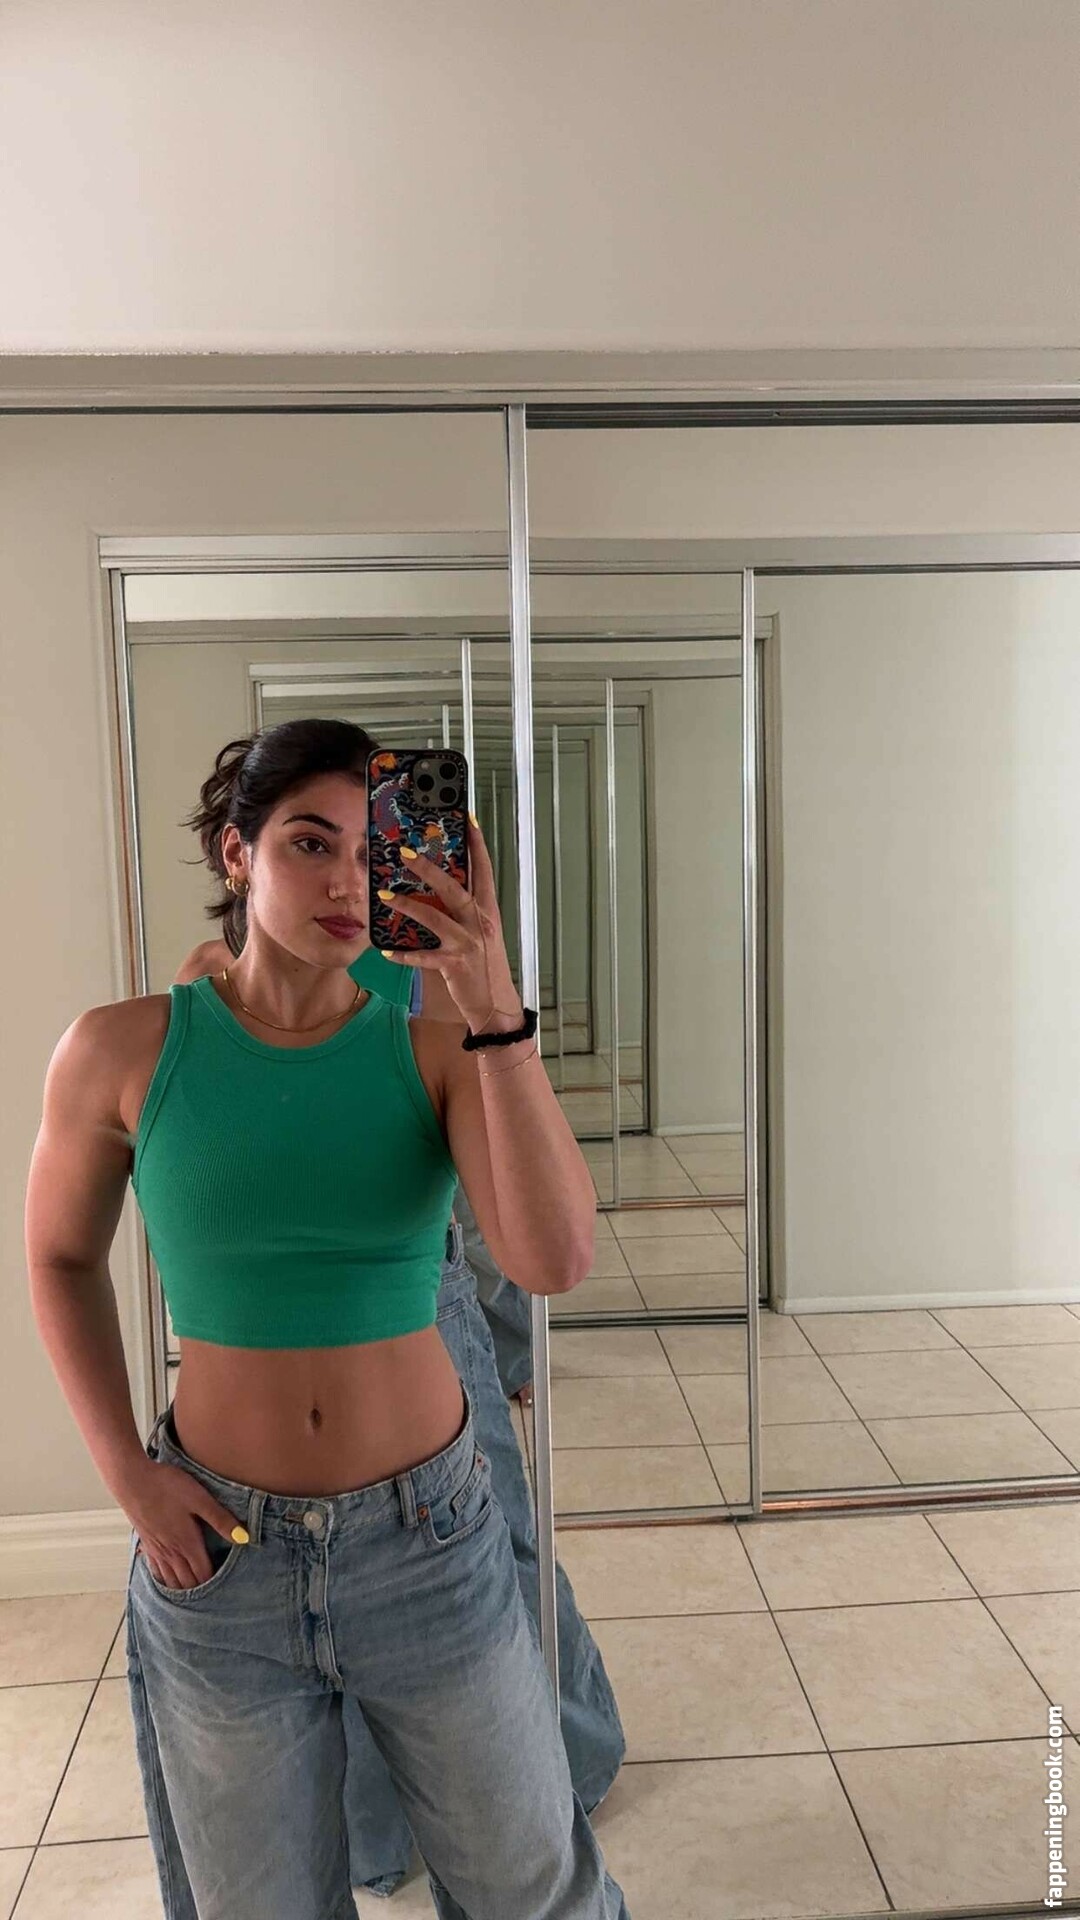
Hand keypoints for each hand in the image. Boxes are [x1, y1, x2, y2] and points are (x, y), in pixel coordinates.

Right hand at [123, 1456, 245, 1590]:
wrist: (132, 1480)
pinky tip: (167, 1581)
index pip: (204, 1574)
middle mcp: (171, 1552)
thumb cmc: (167, 1486)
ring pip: (171, 1580)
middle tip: (213, 1598)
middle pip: (187, 1582)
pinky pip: (156, 1571)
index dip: (216, 1585)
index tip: (226, 1590)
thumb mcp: (200, 1499)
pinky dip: (165, 1581)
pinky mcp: (146, 1543)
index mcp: (187, 1543)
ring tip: (193, 1596)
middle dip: (200, 1591)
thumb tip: (244, 1538)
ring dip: (183, 1589)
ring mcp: (156, 1550)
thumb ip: (221, 1519)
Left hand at [380, 814, 523, 1033]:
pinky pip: (424, 957)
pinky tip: (386, 951)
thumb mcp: (480, 932)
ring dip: (407, 905)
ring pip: (435, 918)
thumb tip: (439, 885)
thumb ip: (465, 909)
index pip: (484, 870)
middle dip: (429, 868)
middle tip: (405, 852)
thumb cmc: (484, 965)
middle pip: (454, 888)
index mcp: (488, 910)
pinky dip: (405, 955)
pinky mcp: (455, 965)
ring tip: (384, 895)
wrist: (495, 1004)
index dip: (477, 843)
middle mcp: (480, 923)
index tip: (466, 818)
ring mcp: (468, 943)